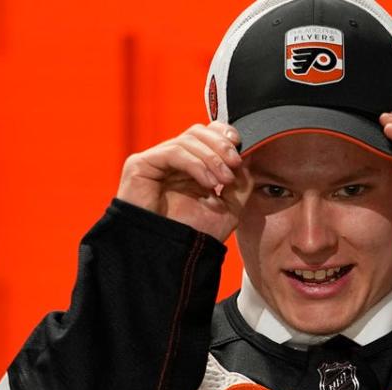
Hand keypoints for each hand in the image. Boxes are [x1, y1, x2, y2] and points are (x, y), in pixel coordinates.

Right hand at [116, 122, 251, 241]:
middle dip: (220, 145)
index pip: (205, 134)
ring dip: (212, 158)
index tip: (240, 145)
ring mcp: (155, 161)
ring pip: (187, 141)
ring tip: (223, 181)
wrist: (169, 256)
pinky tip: (208, 182)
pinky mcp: (140, 165)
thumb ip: (241, 183)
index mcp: (190, 166)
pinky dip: (196, 164)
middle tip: (235, 164)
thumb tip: (250, 155)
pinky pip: (173, 153)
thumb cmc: (194, 235)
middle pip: (197, 132)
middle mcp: (172, 161)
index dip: (223, 134)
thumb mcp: (229, 208)